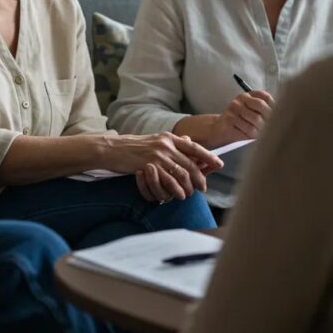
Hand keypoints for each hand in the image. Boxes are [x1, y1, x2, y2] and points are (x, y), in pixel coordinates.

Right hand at [104, 133, 222, 202]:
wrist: (113, 149)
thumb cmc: (134, 146)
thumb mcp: (155, 140)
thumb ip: (172, 142)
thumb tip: (189, 141)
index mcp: (169, 137)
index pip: (193, 147)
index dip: (208, 156)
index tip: (219, 164)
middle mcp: (165, 144)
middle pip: (190, 162)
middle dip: (200, 177)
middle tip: (203, 187)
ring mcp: (157, 154)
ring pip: (182, 172)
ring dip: (189, 186)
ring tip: (190, 193)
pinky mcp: (149, 165)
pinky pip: (168, 179)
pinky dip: (176, 189)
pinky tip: (179, 195)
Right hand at [211, 90, 274, 146]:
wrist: (220, 129)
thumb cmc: (241, 122)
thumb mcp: (252, 113)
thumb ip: (265, 111)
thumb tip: (283, 117)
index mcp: (249, 95)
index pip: (266, 97)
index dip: (274, 108)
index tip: (277, 118)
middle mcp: (241, 98)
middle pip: (261, 106)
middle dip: (268, 119)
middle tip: (271, 130)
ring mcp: (234, 108)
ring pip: (256, 120)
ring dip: (261, 130)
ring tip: (260, 136)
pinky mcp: (228, 119)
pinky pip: (247, 130)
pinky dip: (252, 136)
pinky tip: (250, 138)